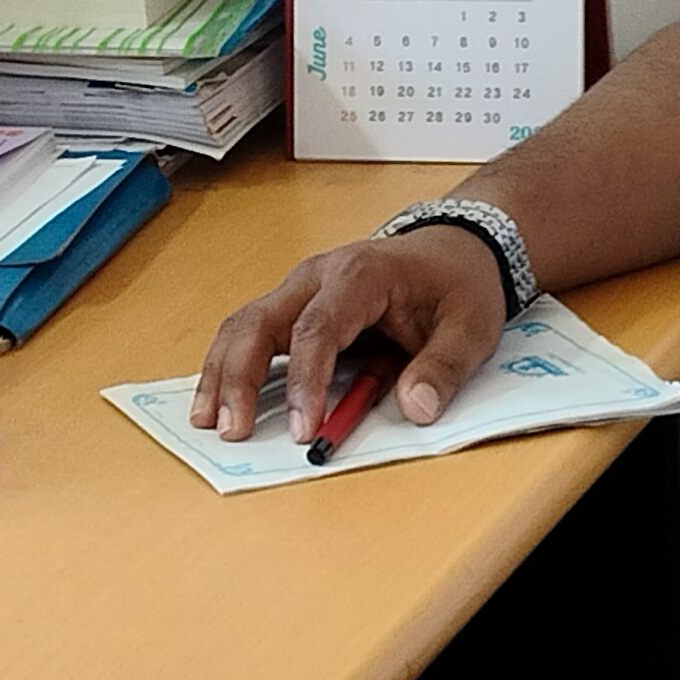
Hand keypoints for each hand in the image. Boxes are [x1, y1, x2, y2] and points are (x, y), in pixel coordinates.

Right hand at [193, 224, 513, 442]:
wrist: (454, 250)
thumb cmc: (457, 285)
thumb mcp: (471, 328)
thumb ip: (444, 368)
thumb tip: (417, 408)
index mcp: (360, 275)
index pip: (317, 328)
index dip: (306, 381)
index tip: (304, 429)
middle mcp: (318, 277)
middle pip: (259, 321)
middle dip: (239, 377)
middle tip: (232, 429)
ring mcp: (300, 289)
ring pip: (243, 325)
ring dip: (222, 373)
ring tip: (208, 420)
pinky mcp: (294, 307)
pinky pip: (251, 333)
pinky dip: (230, 366)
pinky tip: (217, 401)